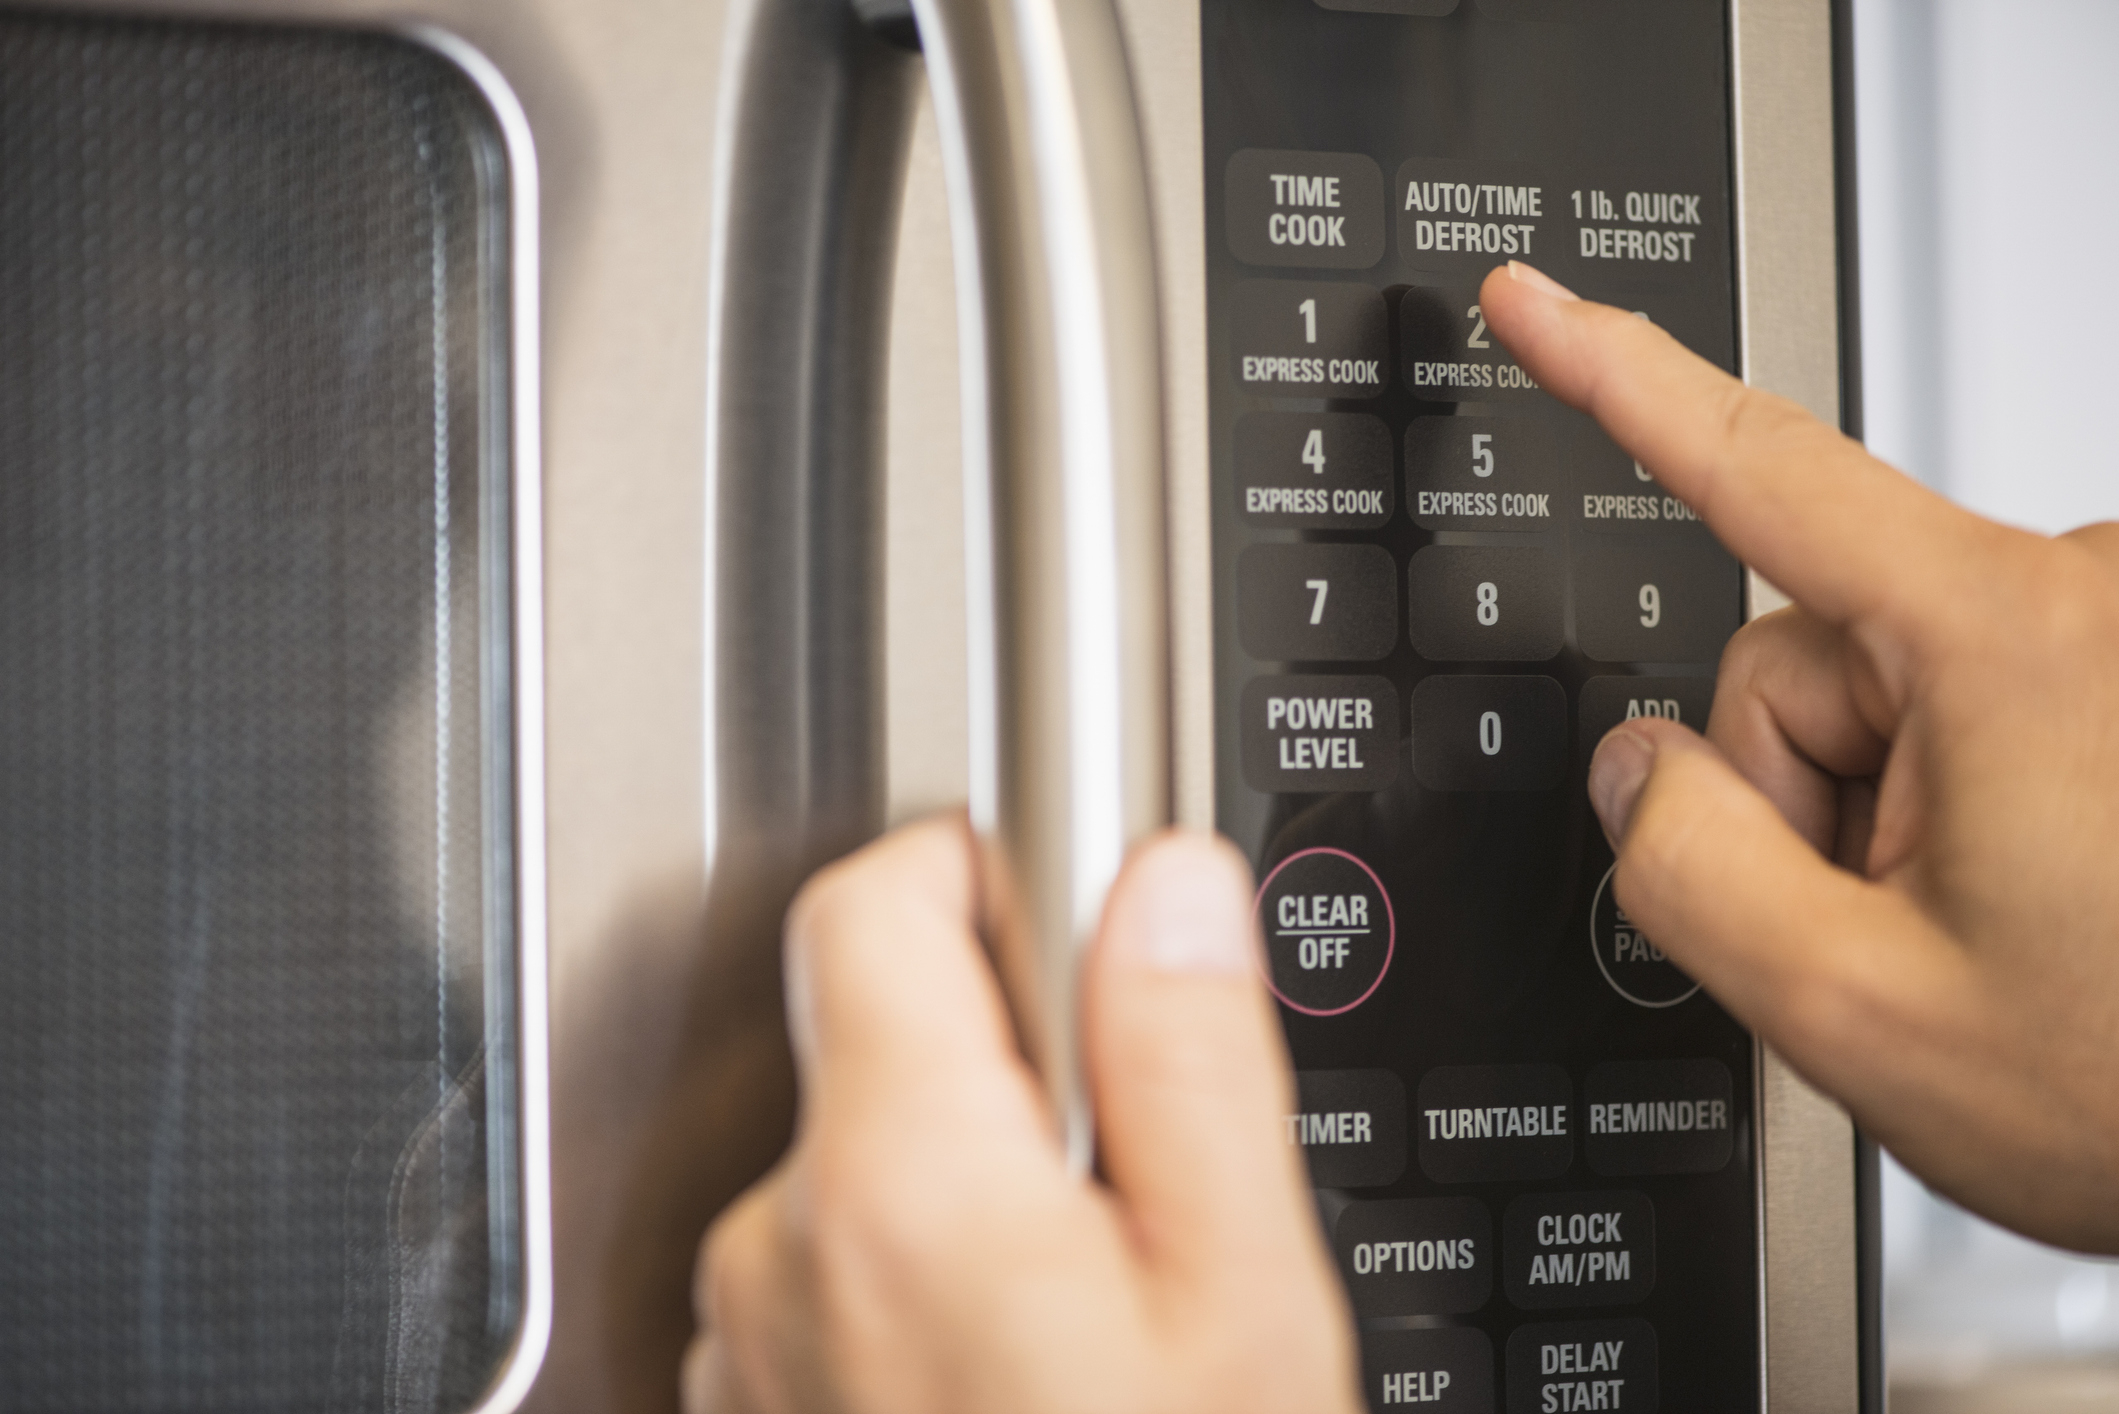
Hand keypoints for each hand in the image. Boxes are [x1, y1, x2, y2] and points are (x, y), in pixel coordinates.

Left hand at [684, 817, 1361, 1413]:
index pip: (876, 901)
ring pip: (863, 1169)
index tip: (1072, 909)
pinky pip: (829, 1279)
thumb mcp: (1237, 1300)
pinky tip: (1012, 1375)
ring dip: (967, 1193)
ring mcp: (749, 1341)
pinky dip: (913, 1290)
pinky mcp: (750, 1406)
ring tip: (1082, 1314)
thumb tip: (1167, 886)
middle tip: (1131, 1178)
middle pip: (882, 1040)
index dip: (986, 868)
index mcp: (898, 1187)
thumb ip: (1191, 1063)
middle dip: (1012, 1068)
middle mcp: (779, 1252)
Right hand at [1483, 260, 2118, 1252]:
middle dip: (1800, 792)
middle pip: (1798, 651)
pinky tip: (2025, 894)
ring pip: (1876, 687)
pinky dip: (1950, 795)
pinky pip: (1960, 698)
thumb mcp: (1861, 1017)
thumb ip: (1689, 874)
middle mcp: (2080, 601)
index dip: (1613, 378)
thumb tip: (1634, 769)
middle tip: (1885, 924)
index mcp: (2009, 644)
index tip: (1533, 304)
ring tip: (1981, 924)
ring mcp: (2111, 631)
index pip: (1758, 470)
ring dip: (1880, 809)